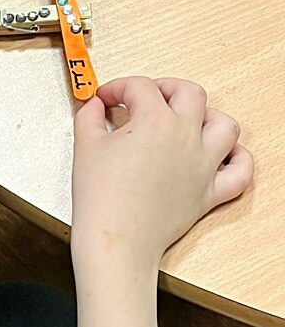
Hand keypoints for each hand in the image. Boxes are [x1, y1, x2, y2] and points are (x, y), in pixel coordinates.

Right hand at [71, 76, 252, 268]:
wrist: (116, 239)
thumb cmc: (102, 198)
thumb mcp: (85, 145)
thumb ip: (88, 115)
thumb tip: (93, 105)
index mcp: (155, 121)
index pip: (139, 87)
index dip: (118, 88)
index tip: (106, 99)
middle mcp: (186, 137)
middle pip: (189, 92)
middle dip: (164, 87)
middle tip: (145, 97)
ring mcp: (203, 165)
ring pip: (225, 125)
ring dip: (206, 115)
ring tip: (185, 119)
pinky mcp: (209, 192)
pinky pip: (240, 171)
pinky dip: (236, 158)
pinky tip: (221, 153)